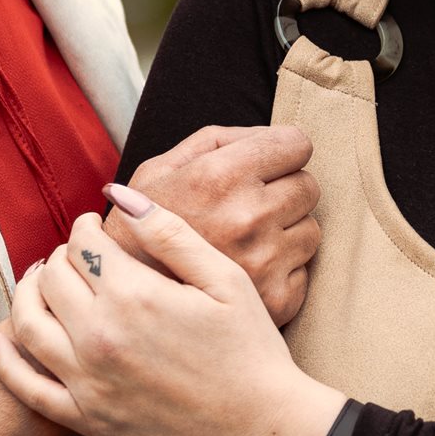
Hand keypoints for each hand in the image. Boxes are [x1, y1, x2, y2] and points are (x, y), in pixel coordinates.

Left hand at [0, 190, 345, 435]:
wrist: (262, 431)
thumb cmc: (251, 351)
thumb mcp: (224, 278)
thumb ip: (168, 231)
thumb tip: (117, 193)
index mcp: (134, 295)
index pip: (84, 243)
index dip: (87, 226)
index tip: (97, 226)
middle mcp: (100, 337)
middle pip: (52, 277)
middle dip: (62, 255)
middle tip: (79, 253)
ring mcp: (88, 383)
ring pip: (28, 323)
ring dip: (28, 292)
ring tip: (42, 280)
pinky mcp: (86, 420)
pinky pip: (25, 387)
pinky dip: (3, 360)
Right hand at [113, 123, 320, 325]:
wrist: (122, 300)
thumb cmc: (140, 229)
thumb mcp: (161, 168)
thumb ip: (217, 141)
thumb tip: (268, 134)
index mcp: (220, 176)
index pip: (297, 143)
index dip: (282, 151)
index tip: (267, 165)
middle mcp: (247, 216)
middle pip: (309, 186)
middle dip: (285, 190)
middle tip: (251, 206)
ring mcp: (264, 261)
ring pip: (311, 229)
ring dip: (287, 232)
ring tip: (247, 242)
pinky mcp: (277, 300)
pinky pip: (305, 271)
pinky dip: (283, 271)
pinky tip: (249, 271)